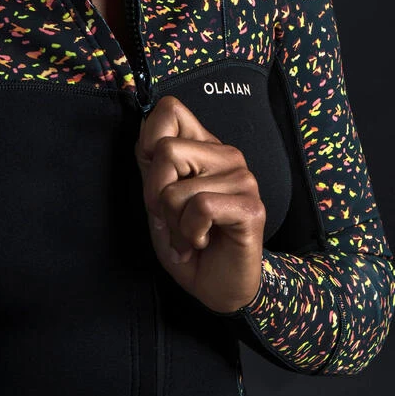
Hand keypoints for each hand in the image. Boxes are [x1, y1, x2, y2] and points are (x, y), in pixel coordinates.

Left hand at [135, 95, 265, 313]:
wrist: (217, 286)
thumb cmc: (187, 239)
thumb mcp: (157, 197)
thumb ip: (151, 162)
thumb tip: (143, 125)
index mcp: (204, 146)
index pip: (170, 109)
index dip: (149, 143)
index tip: (157, 179)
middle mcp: (226, 155)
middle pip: (166, 150)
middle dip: (155, 194)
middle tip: (172, 218)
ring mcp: (243, 179)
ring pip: (177, 187)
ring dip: (173, 221)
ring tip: (189, 233)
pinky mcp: (251, 206)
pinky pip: (200, 208)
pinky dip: (190, 232)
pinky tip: (202, 240)